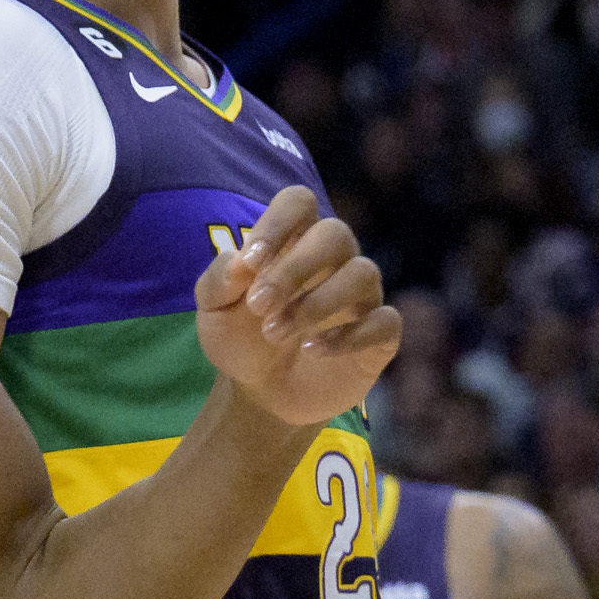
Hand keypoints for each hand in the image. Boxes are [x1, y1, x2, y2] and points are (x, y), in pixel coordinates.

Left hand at [194, 188, 398, 430]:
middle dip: (295, 270)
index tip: (250, 262)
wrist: (262, 396)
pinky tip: (313, 351)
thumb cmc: (241, 340)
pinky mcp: (380, 333)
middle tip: (259, 308)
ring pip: (362, 273)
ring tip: (275, 335)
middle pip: (335, 233)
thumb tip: (238, 260)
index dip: (277, 223)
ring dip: (317, 304)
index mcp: (294, 241)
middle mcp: (335, 260)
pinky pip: (384, 320)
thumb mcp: (214, 313)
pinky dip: (349, 336)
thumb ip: (217, 281)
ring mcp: (362, 296)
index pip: (299, 202)